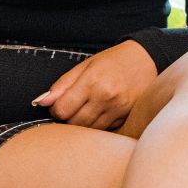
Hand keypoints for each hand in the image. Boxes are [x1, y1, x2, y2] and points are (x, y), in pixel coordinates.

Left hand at [32, 41, 157, 130]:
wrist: (147, 58)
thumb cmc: (113, 61)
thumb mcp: (85, 65)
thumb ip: (62, 85)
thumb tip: (41, 102)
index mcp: (92, 81)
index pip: (62, 109)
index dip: (56, 109)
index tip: (59, 103)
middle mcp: (106, 96)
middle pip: (74, 123)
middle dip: (68, 118)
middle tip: (73, 107)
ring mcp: (118, 108)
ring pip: (89, 129)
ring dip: (82, 123)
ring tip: (86, 109)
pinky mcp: (127, 116)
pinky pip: (104, 129)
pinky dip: (98, 124)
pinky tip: (101, 111)